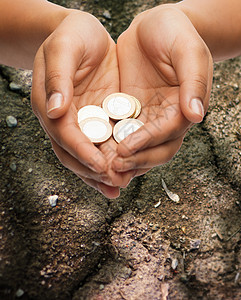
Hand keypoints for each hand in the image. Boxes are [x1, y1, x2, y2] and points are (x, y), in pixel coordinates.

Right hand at [31, 11, 132, 198]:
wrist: (85, 34)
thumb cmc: (71, 36)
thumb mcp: (64, 48)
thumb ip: (58, 77)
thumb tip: (55, 109)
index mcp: (51, 104)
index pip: (65, 134)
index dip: (82, 152)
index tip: (100, 165)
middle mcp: (65, 118)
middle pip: (74, 153)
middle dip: (93, 171)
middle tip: (114, 183)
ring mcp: (83, 121)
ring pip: (89, 154)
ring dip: (103, 173)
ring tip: (119, 186)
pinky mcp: (99, 118)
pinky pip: (105, 143)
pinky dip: (113, 159)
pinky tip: (125, 171)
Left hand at [112, 5, 212, 172]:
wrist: (152, 26)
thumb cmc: (174, 33)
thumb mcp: (188, 51)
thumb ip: (194, 82)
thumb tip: (196, 115)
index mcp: (184, 107)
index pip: (169, 132)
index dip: (148, 142)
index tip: (127, 148)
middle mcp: (166, 118)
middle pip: (156, 149)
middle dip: (136, 160)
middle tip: (114, 166)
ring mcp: (147, 117)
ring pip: (138, 147)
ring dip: (123, 160)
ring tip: (103, 167)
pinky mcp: (128, 113)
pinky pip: (120, 133)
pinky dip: (111, 145)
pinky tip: (96, 150)